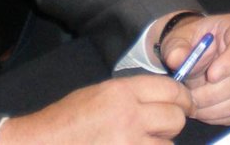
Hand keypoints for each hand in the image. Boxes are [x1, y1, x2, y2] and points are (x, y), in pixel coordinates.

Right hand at [0, 75, 190, 143]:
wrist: (43, 144)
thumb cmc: (68, 119)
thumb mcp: (100, 93)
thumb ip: (132, 94)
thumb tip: (163, 97)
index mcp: (122, 93)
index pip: (170, 89)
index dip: (183, 96)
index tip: (186, 103)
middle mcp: (130, 117)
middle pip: (175, 118)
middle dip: (174, 121)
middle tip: (166, 124)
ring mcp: (129, 144)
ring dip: (160, 144)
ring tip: (141, 140)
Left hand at [152, 13, 229, 125]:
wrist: (194, 53)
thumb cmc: (190, 41)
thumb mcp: (178, 38)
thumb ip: (176, 47)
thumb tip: (177, 59)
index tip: (210, 75)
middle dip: (216, 91)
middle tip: (191, 96)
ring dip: (215, 106)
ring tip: (193, 103)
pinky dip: (219, 115)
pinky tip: (201, 110)